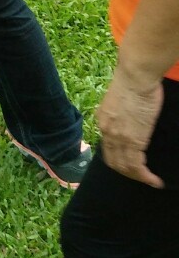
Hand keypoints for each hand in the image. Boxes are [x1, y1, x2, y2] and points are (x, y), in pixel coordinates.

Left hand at [96, 64, 164, 186]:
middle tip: (140, 177)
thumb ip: (121, 112)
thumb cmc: (133, 81)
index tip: (130, 164)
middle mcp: (106, 131)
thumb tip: (130, 117)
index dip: (118, 159)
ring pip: (125, 167)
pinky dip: (145, 177)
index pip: (107, 148)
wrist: (136, 76)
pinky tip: (154, 181)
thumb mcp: (120, 99)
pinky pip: (137, 166)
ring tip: (150, 181)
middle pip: (113, 161)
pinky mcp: (133, 140)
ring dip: (137, 177)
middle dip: (127, 172)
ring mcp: (118, 137)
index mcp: (103, 120)